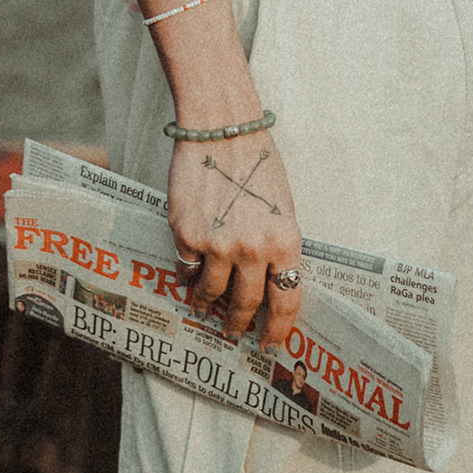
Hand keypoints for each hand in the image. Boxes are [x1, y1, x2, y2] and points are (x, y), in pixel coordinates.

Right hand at [167, 124, 302, 350]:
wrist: (221, 130)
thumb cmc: (257, 163)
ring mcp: (217, 244)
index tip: (270, 342)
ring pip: (211, 292)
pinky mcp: (186, 234)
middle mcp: (252, 249)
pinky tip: (189, 273)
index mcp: (286, 242)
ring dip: (208, 303)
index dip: (278, 329)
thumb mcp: (282, 208)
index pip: (286, 300)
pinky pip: (186, 267)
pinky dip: (187, 273)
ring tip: (205, 306)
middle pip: (246, 303)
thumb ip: (276, 245)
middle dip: (239, 323)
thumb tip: (268, 281)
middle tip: (234, 331)